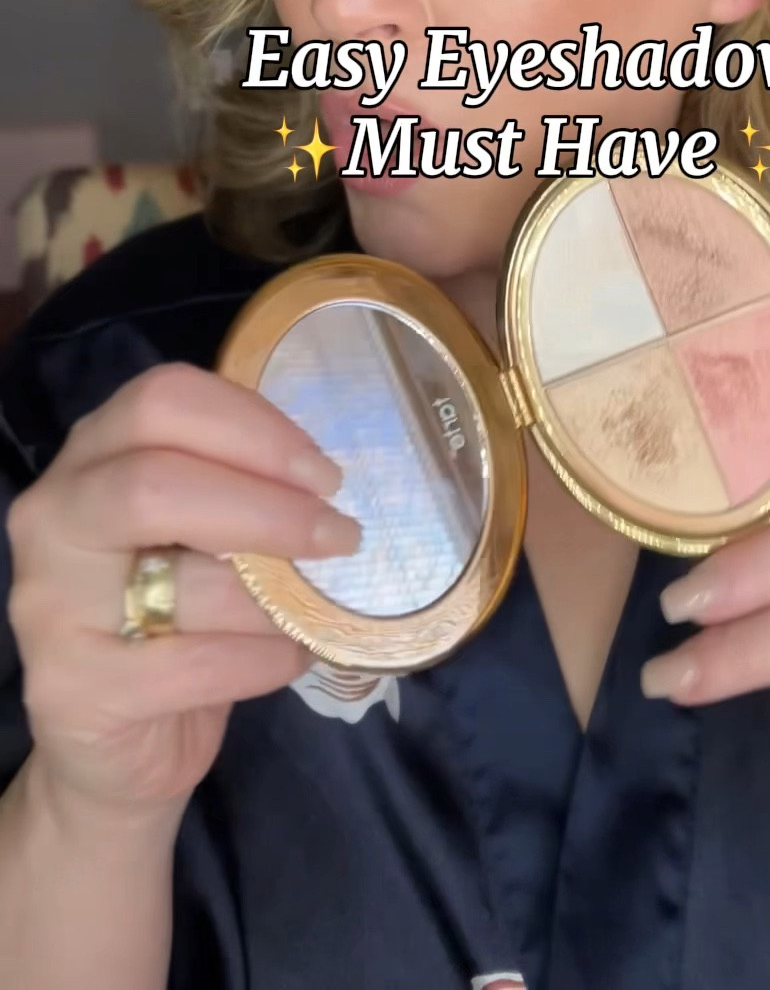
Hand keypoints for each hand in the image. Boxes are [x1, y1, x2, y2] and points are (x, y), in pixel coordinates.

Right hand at [6, 362, 359, 824]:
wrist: (114, 751)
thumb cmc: (171, 618)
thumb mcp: (196, 535)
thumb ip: (236, 488)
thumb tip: (328, 480)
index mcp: (90, 455)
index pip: (163, 399)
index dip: (254, 428)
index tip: (323, 474)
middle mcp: (53, 517)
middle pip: (157, 481)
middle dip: (268, 507)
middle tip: (339, 535)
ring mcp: (50, 606)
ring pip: (185, 582)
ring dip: (276, 598)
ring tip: (314, 608)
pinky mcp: (71, 689)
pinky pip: (196, 665)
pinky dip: (263, 659)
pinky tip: (289, 657)